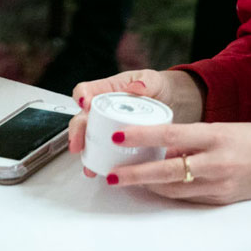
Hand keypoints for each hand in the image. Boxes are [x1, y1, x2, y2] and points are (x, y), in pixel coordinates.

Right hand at [66, 69, 203, 169]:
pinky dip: (100, 163)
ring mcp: (107, 127)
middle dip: (77, 132)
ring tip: (89, 165)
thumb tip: (137, 86)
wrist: (173, 104)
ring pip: (89, 139)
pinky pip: (103, 153)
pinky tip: (101, 169)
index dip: (81, 97)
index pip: (85, 90)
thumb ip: (146, 82)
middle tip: (78, 143)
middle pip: (82, 119)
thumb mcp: (153, 81)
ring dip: (86, 153)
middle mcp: (102, 109)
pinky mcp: (116, 143)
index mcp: (107, 90)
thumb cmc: (158, 88)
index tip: (85, 104)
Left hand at [101, 122, 250, 204]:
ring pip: (173, 190)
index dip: (142, 137)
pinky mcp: (220, 201)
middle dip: (135, 174)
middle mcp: (215, 163)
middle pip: (167, 171)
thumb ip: (193, 137)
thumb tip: (162, 144)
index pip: (171, 135)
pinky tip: (157, 188)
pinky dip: (170, 193)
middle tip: (112, 174)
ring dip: (148, 186)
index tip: (120, 137)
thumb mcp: (223, 129)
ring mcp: (218, 185)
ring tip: (127, 179)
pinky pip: (187, 199)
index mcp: (215, 137)